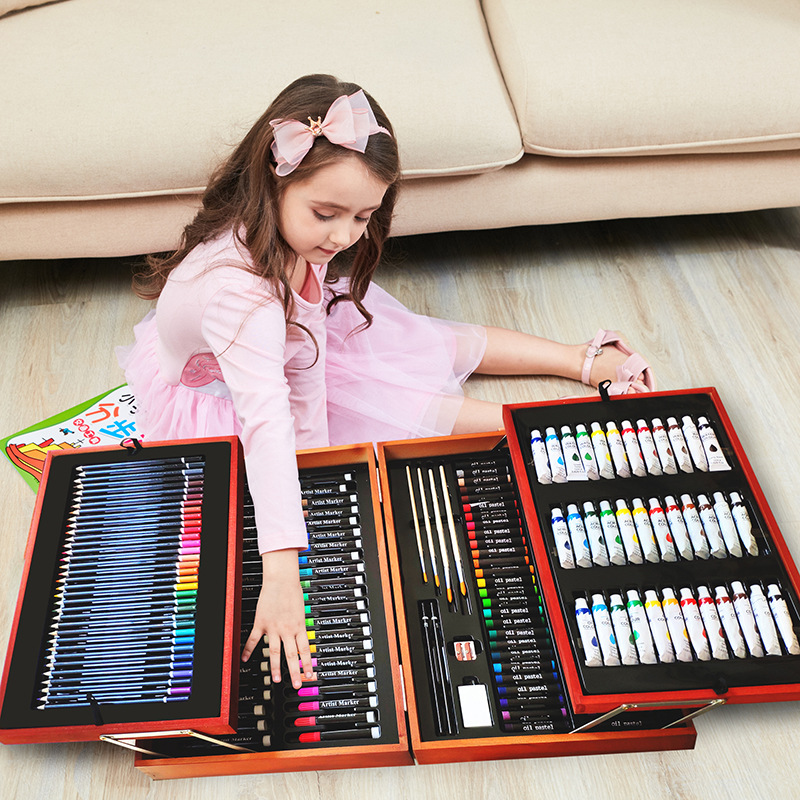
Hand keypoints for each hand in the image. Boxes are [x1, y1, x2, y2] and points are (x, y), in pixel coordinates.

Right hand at [241, 549, 313, 689]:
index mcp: (299, 626)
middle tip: (297, 684)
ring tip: (277, 679)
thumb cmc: (292, 590)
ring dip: (276, 667)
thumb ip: (299, 623)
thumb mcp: (301, 610)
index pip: (305, 650)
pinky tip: (244, 659)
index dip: (307, 664)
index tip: (310, 676)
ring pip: (275, 652)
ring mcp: (273, 628)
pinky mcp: (261, 623)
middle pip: (292, 655)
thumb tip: (301, 633)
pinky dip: (248, 649)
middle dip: (295, 672)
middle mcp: (287, 629)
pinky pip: (254, 639)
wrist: (281, 579)